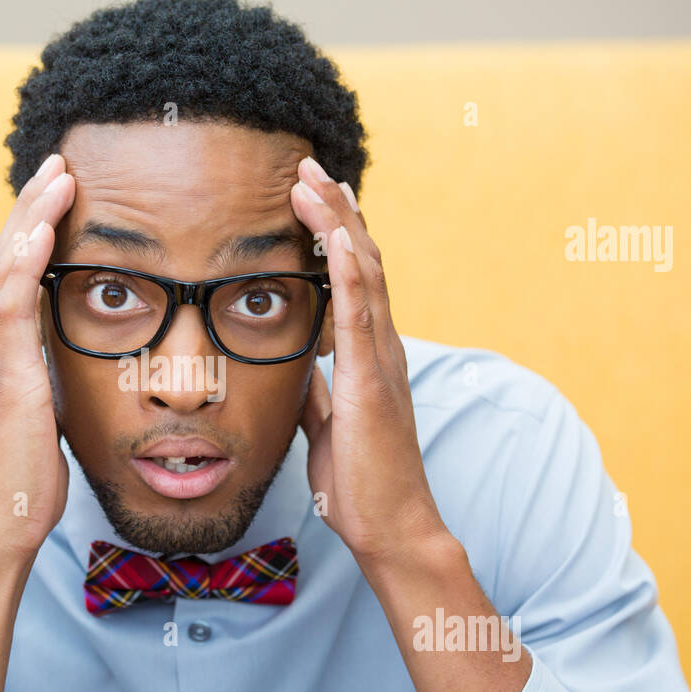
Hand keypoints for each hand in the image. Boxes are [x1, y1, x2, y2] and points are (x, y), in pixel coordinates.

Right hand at [0, 154, 74, 566]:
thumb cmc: (23, 482)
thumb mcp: (43, 420)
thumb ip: (50, 387)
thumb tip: (70, 375)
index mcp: (3, 356)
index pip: (14, 277)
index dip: (34, 233)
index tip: (59, 197)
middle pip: (5, 256)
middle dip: (33, 206)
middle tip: (59, 164)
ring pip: (5, 264)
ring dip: (32, 213)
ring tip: (59, 172)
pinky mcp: (9, 373)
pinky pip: (12, 298)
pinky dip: (28, 252)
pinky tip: (48, 219)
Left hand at [290, 156, 452, 570]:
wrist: (391, 525)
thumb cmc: (362, 478)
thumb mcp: (327, 422)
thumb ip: (317, 387)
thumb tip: (299, 365)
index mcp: (369, 353)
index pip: (354, 277)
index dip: (334, 232)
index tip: (312, 194)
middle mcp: (382, 345)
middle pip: (361, 259)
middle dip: (334, 210)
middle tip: (308, 165)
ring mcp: (381, 360)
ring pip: (363, 274)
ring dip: (337, 223)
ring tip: (313, 180)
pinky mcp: (372, 382)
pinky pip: (360, 316)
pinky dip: (348, 271)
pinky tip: (333, 237)